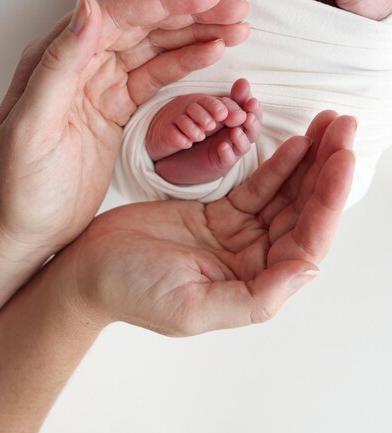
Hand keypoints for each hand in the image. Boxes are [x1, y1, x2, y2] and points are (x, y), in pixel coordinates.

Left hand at [0, 0, 249, 258]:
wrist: (29, 227)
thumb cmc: (21, 183)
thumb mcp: (32, 125)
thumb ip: (59, 64)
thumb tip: (89, 8)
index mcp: (56, 57)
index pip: (118, 16)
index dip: (166, 3)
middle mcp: (81, 62)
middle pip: (145, 26)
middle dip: (193, 14)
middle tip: (235, 10)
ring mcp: (102, 83)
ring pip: (157, 47)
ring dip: (197, 35)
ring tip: (235, 28)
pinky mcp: (119, 106)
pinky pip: (158, 76)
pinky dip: (186, 63)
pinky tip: (211, 53)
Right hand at [69, 111, 355, 335]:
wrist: (88, 268)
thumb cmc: (132, 290)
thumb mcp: (192, 305)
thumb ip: (255, 295)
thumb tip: (307, 268)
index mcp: (254, 287)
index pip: (307, 243)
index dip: (329, 201)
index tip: (341, 160)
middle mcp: (254, 262)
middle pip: (304, 213)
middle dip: (328, 171)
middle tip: (344, 129)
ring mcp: (238, 235)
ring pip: (287, 196)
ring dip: (312, 162)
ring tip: (332, 127)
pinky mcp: (220, 213)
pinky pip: (258, 187)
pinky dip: (279, 164)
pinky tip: (298, 144)